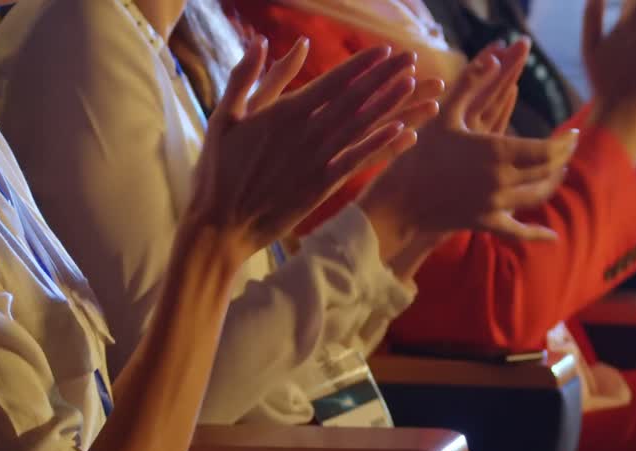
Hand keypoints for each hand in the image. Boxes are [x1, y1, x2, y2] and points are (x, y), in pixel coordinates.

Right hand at [182, 38, 424, 257]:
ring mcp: (316, 160)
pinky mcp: (321, 186)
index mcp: (283, 112)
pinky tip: (405, 132)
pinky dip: (381, 146)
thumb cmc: (217, 171)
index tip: (386, 52)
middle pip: (355, 99)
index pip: (332, 81)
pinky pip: (357, 162)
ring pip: (362, 127)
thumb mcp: (223, 117)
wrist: (219, 225)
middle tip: (412, 60)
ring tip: (418, 87)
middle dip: (385, 78)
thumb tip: (261, 41)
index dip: (362, 66)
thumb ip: (246, 77)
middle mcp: (306, 133)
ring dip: (393, 105)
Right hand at [360, 49, 578, 244]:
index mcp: (497, 151)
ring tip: (558, 171)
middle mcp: (502, 179)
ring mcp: (495, 204)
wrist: (400, 199)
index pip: (548, 149)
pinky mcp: (485, 223)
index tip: (573, 133)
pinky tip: (552, 237)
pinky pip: (518, 232)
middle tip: (569, 148)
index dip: (566, 143)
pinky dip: (536, 235)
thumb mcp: (446, 114)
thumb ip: (470, 82)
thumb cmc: (421, 152)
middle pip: (548, 171)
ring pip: (538, 195)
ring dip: (553, 182)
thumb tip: (494, 56)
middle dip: (563, 158)